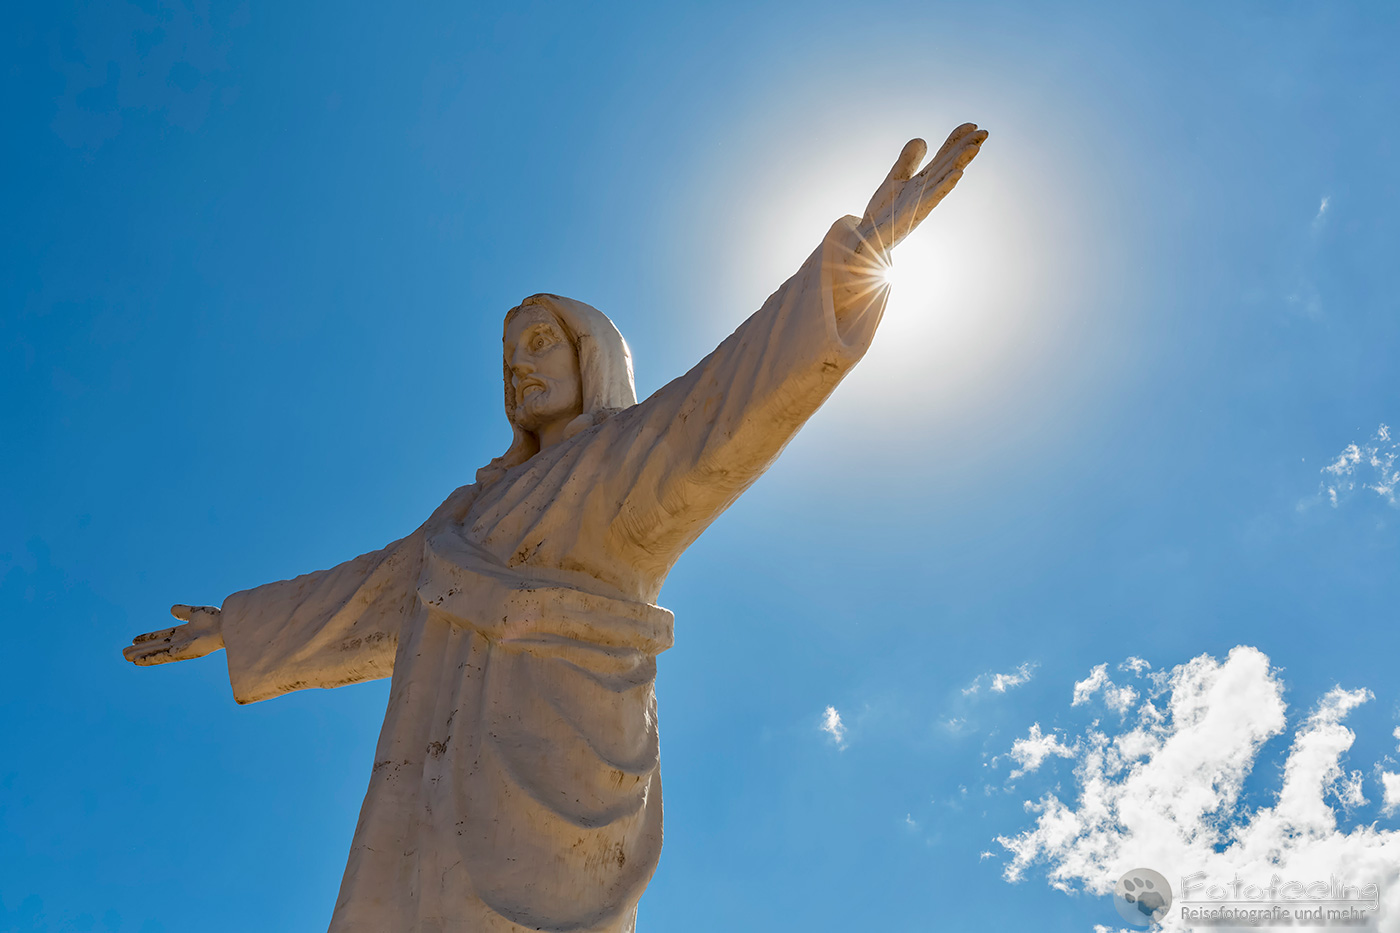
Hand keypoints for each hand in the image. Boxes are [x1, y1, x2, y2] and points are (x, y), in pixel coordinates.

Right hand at [122, 604, 224, 665]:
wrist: (226, 625)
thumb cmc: (216, 619)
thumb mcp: (196, 612)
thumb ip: (184, 611)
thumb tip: (172, 609)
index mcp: (184, 632)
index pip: (162, 635)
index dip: (148, 637)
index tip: (134, 639)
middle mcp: (180, 641)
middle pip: (156, 646)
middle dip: (141, 649)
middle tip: (124, 653)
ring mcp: (180, 648)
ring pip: (156, 652)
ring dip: (141, 655)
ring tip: (126, 657)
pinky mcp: (182, 653)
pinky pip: (162, 657)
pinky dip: (150, 659)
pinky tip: (138, 662)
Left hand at [856, 124, 987, 255]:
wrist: (868, 237)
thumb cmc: (884, 212)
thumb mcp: (895, 178)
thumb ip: (908, 160)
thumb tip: (922, 139)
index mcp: (923, 180)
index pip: (943, 156)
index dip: (956, 140)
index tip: (971, 124)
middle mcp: (927, 189)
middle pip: (950, 163)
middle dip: (966, 148)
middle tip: (984, 132)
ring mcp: (923, 200)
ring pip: (946, 177)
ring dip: (961, 162)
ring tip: (975, 147)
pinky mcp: (916, 212)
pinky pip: (935, 196)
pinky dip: (946, 184)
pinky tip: (958, 173)